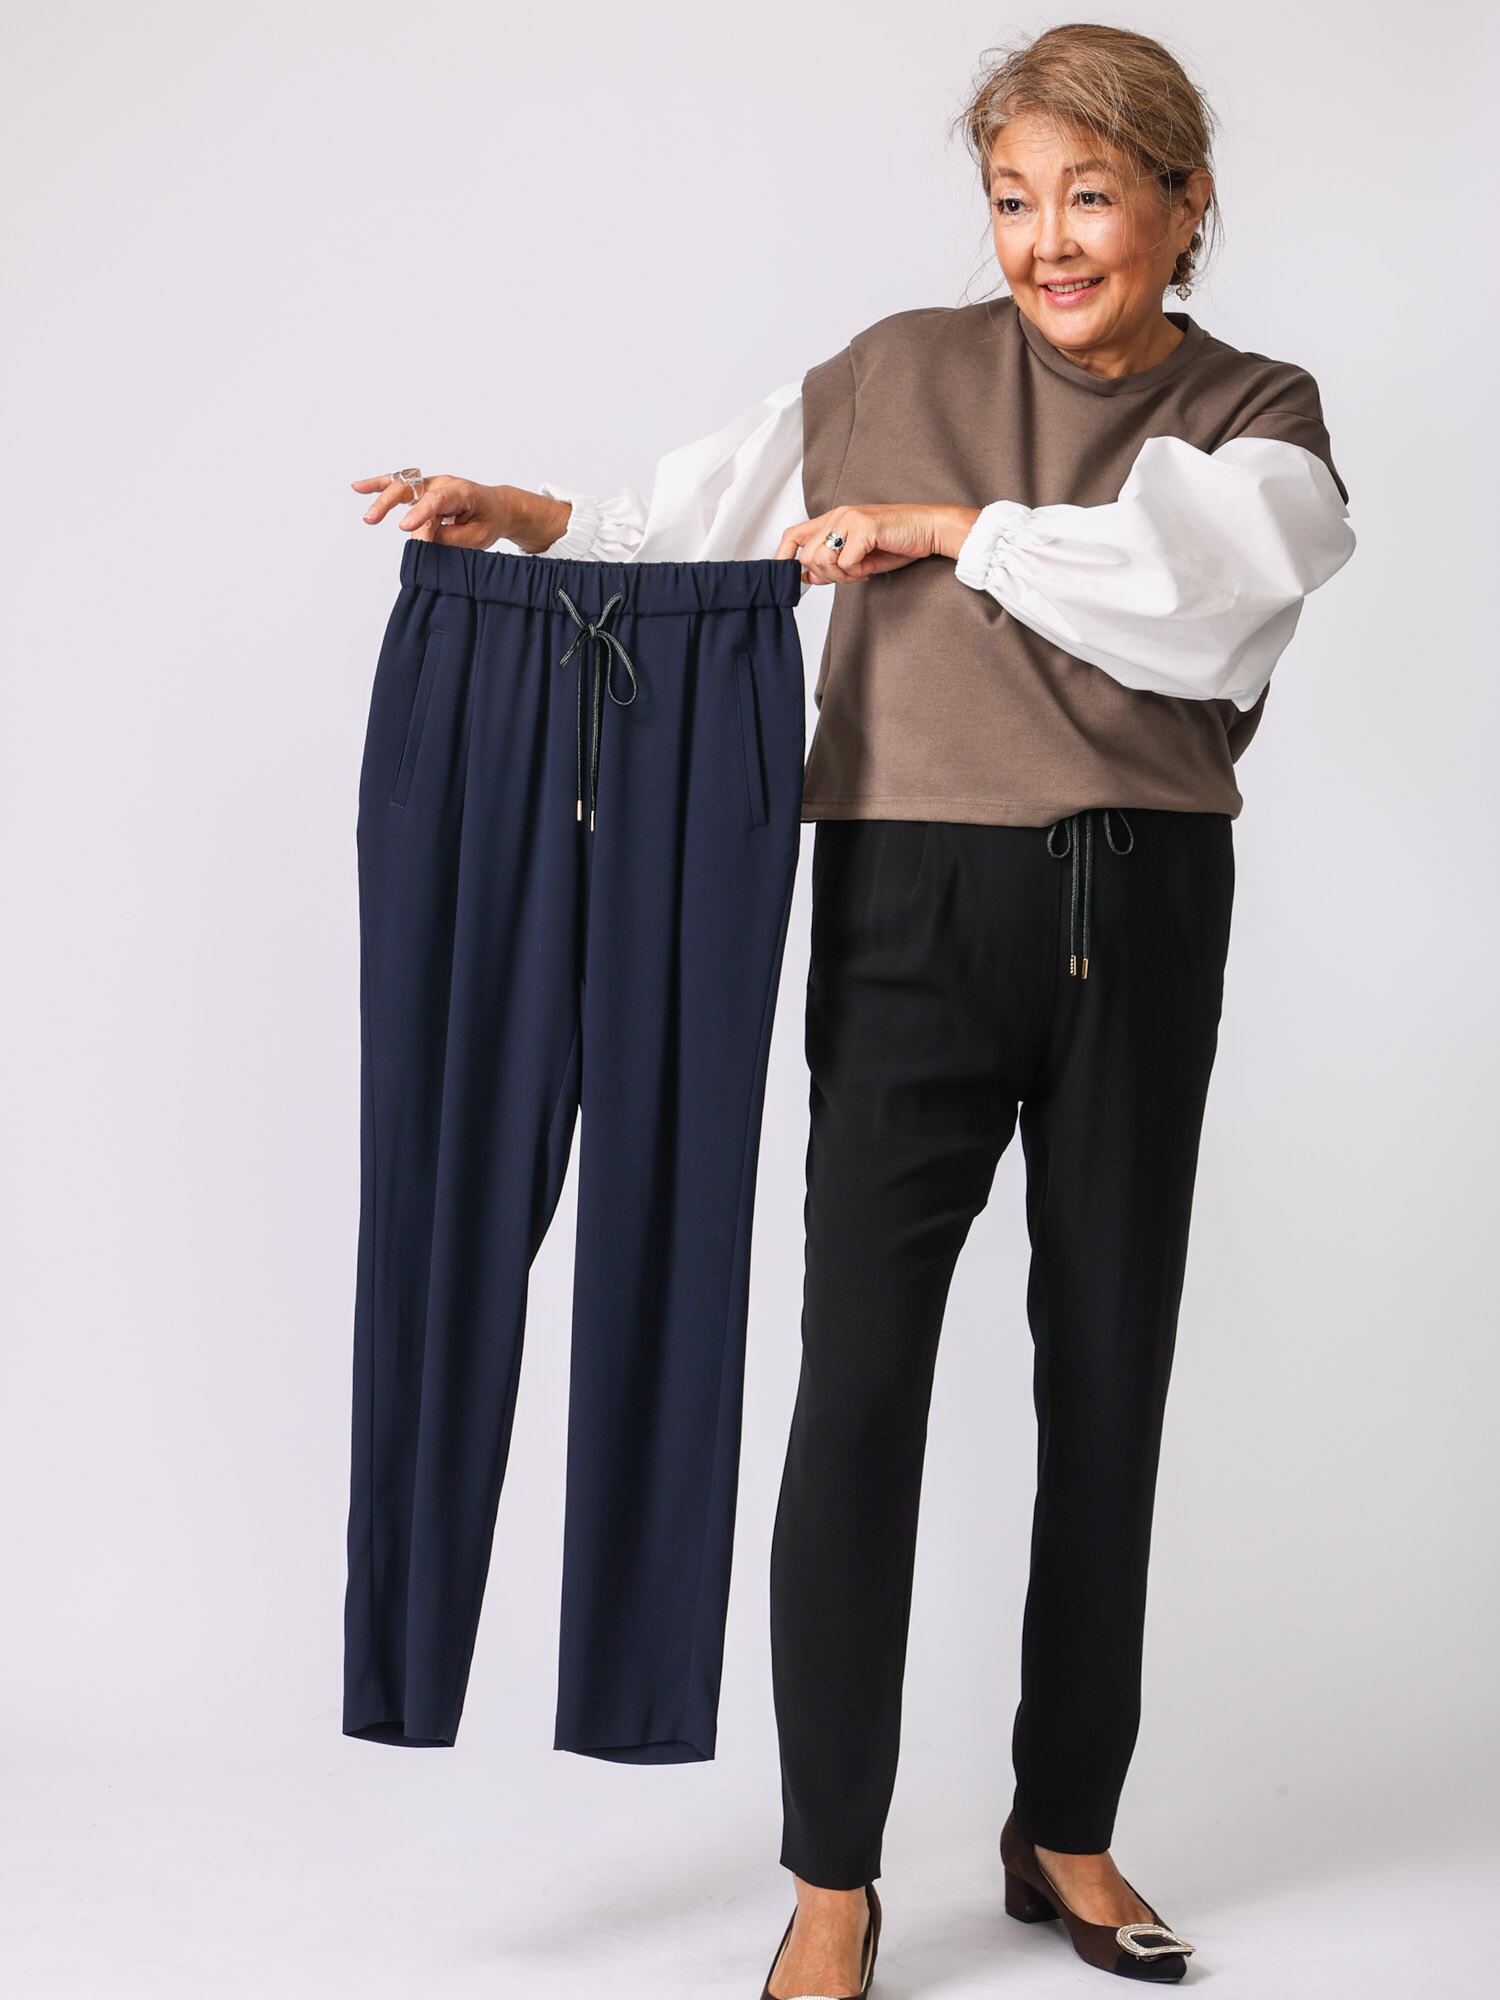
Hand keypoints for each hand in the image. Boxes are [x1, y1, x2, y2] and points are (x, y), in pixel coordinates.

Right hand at [350, 472, 519, 546]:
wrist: (496, 507)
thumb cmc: (489, 521)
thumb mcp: (478, 536)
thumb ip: (450, 538)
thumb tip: (420, 538)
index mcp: (462, 492)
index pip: (437, 500)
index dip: (419, 512)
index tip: (403, 527)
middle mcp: (443, 483)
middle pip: (412, 488)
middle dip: (390, 503)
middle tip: (372, 520)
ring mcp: (431, 484)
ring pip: (402, 484)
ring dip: (380, 497)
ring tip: (365, 513)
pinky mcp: (422, 490)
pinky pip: (399, 485)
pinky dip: (379, 485)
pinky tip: (359, 487)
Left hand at [776, 503, 981, 583]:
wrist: (929, 531)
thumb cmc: (898, 542)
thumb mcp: (859, 559)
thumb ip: (833, 566)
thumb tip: (809, 576)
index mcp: (834, 520)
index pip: (794, 535)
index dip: (783, 557)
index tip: (786, 575)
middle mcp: (838, 515)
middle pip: (808, 555)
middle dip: (827, 575)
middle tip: (850, 575)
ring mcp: (850, 519)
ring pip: (823, 560)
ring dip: (842, 575)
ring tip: (862, 570)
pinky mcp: (864, 527)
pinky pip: (846, 562)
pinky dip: (858, 572)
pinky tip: (871, 566)